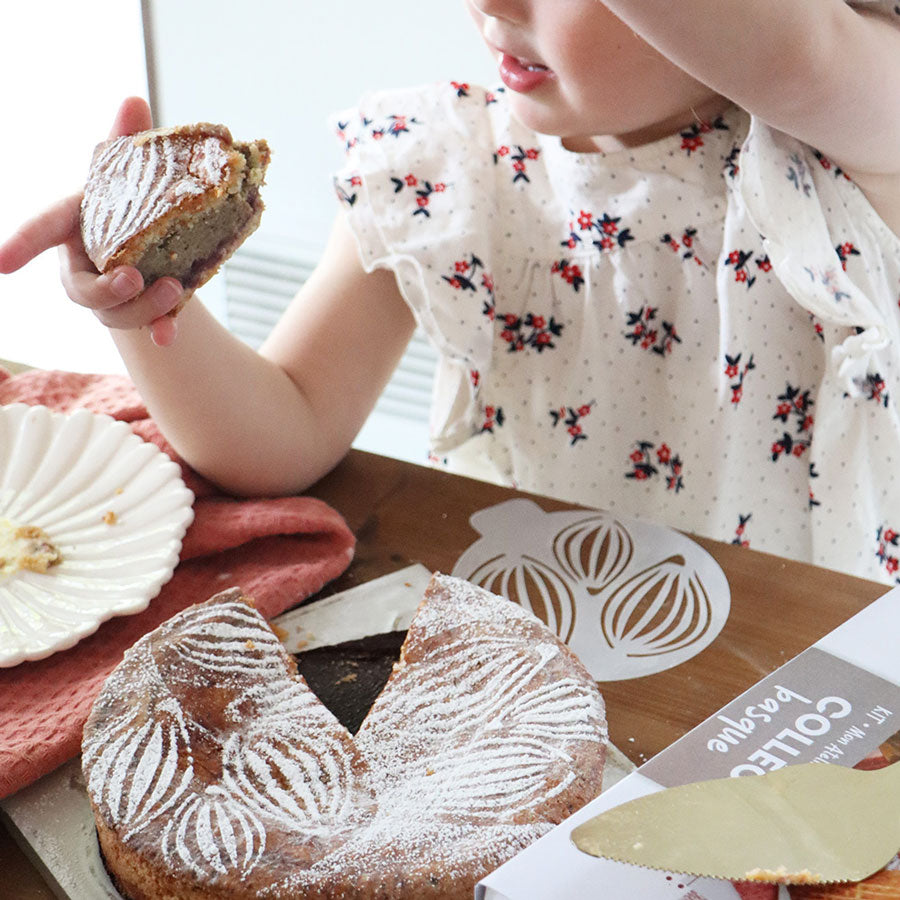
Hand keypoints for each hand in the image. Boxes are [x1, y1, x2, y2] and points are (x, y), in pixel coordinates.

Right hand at [0, 97, 183, 345]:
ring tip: (175, 288)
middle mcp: (86, 264)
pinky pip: (147, 328)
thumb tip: (133, 99)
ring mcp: (112, 292)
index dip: (23, 245)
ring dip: (143, 306)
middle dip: (104, 288)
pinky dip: (160, 331)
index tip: (1, 264)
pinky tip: (170, 339)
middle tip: (134, 276)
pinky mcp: (142, 310)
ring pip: (115, 313)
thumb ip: (128, 142)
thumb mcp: (135, 171)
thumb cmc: (138, 199)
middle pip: (80, 289)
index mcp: (76, 226)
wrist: (169, 239)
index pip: (44, 231)